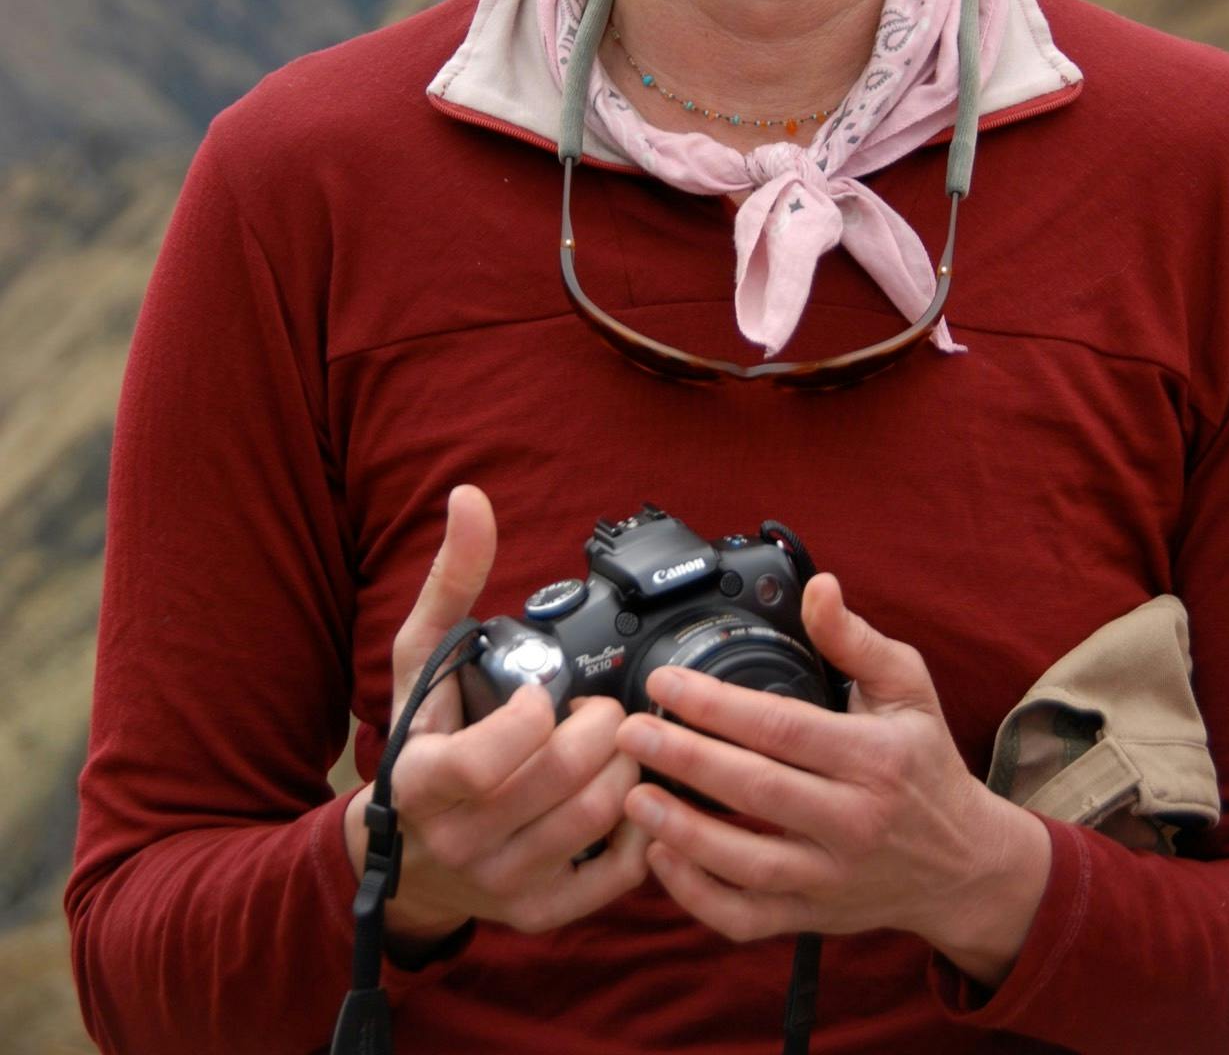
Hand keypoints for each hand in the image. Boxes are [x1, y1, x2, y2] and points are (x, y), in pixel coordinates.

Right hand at [344, 485, 647, 944]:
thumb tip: (470, 499)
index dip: (530, 719)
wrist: (408, 852)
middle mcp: (461, 841)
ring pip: (597, 818)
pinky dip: (639, 822)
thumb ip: (451, 579)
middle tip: (600, 707)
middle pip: (563, 781)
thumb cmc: (422, 738)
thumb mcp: (421, 658)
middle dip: (600, 726)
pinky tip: (627, 789)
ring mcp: (504, 883)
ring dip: (626, 764)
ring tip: (614, 741)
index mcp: (424, 781)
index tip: (541, 693)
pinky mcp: (543, 911)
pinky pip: (617, 873)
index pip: (488, 762)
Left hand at [615, 573, 1049, 987]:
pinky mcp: (815, 916)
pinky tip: (662, 859)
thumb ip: (854, 638)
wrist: (965, 866)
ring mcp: (832, 876)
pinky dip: (699, 896)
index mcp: (871, 756)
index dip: (716, 705)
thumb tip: (818, 587)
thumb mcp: (907, 687)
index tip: (665, 683)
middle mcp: (852, 819)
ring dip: (682, 831)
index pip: (781, 727)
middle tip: (630, 733)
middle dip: (683, 759)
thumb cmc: (925, 764)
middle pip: (755, 789)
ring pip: (746, 862)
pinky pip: (747, 918)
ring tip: (633, 797)